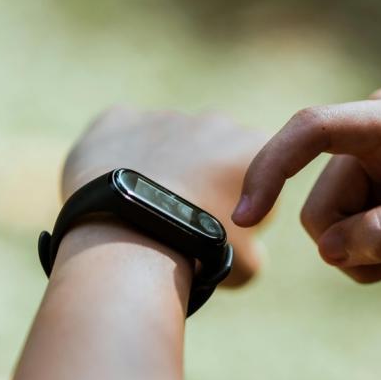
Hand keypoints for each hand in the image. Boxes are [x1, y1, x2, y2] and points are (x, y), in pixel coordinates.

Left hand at [62, 106, 267, 285]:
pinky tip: (118, 188)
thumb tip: (243, 248)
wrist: (133, 239)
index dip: (249, 201)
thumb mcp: (248, 263)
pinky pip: (123, 132)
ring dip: (166, 165)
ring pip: (169, 141)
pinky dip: (121, 156)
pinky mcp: (120, 118)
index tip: (228, 227)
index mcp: (255, 147)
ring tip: (148, 208)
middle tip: (187, 217)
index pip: (262, 171)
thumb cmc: (199, 252)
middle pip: (215, 149)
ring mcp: (167, 116)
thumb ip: (254, 246)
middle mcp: (216, 121)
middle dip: (206, 175)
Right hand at [232, 88, 380, 282]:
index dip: (270, 168)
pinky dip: (372, 253)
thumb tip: (329, 249)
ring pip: (327, 226)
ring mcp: (369, 158)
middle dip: (354, 246)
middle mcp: (374, 130)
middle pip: (319, 205)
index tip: (246, 216)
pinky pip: (342, 231)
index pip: (312, 130)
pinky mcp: (369, 182)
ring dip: (367, 254)